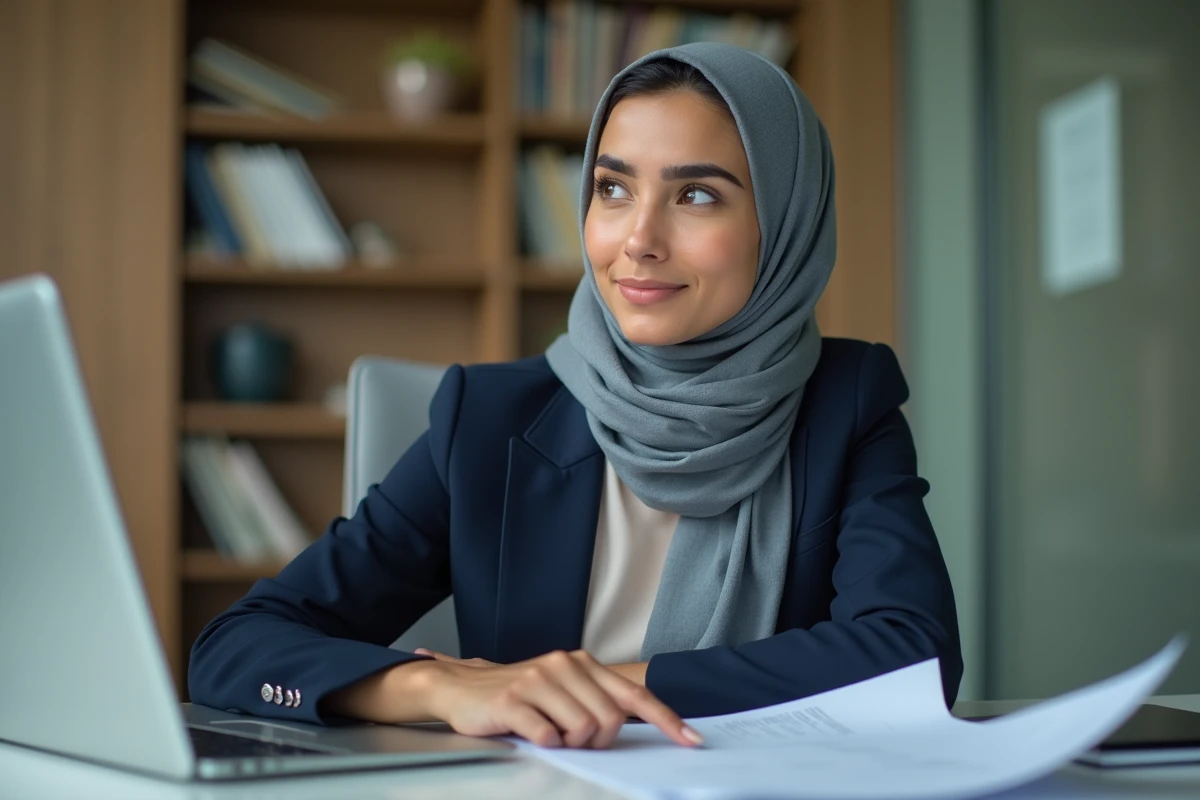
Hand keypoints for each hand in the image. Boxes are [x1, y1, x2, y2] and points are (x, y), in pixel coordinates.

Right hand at [413, 648, 702, 749]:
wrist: (461, 688)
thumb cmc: (518, 695)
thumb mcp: (562, 691)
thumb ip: (596, 701)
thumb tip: (633, 725)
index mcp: (582, 663)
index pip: (634, 694)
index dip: (666, 718)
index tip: (690, 739)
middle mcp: (564, 664)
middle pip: (610, 719)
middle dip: (599, 741)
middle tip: (575, 740)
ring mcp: (539, 680)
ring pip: (583, 730)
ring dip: (570, 744)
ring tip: (549, 733)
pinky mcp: (514, 700)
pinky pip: (549, 737)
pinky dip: (546, 745)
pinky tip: (532, 733)